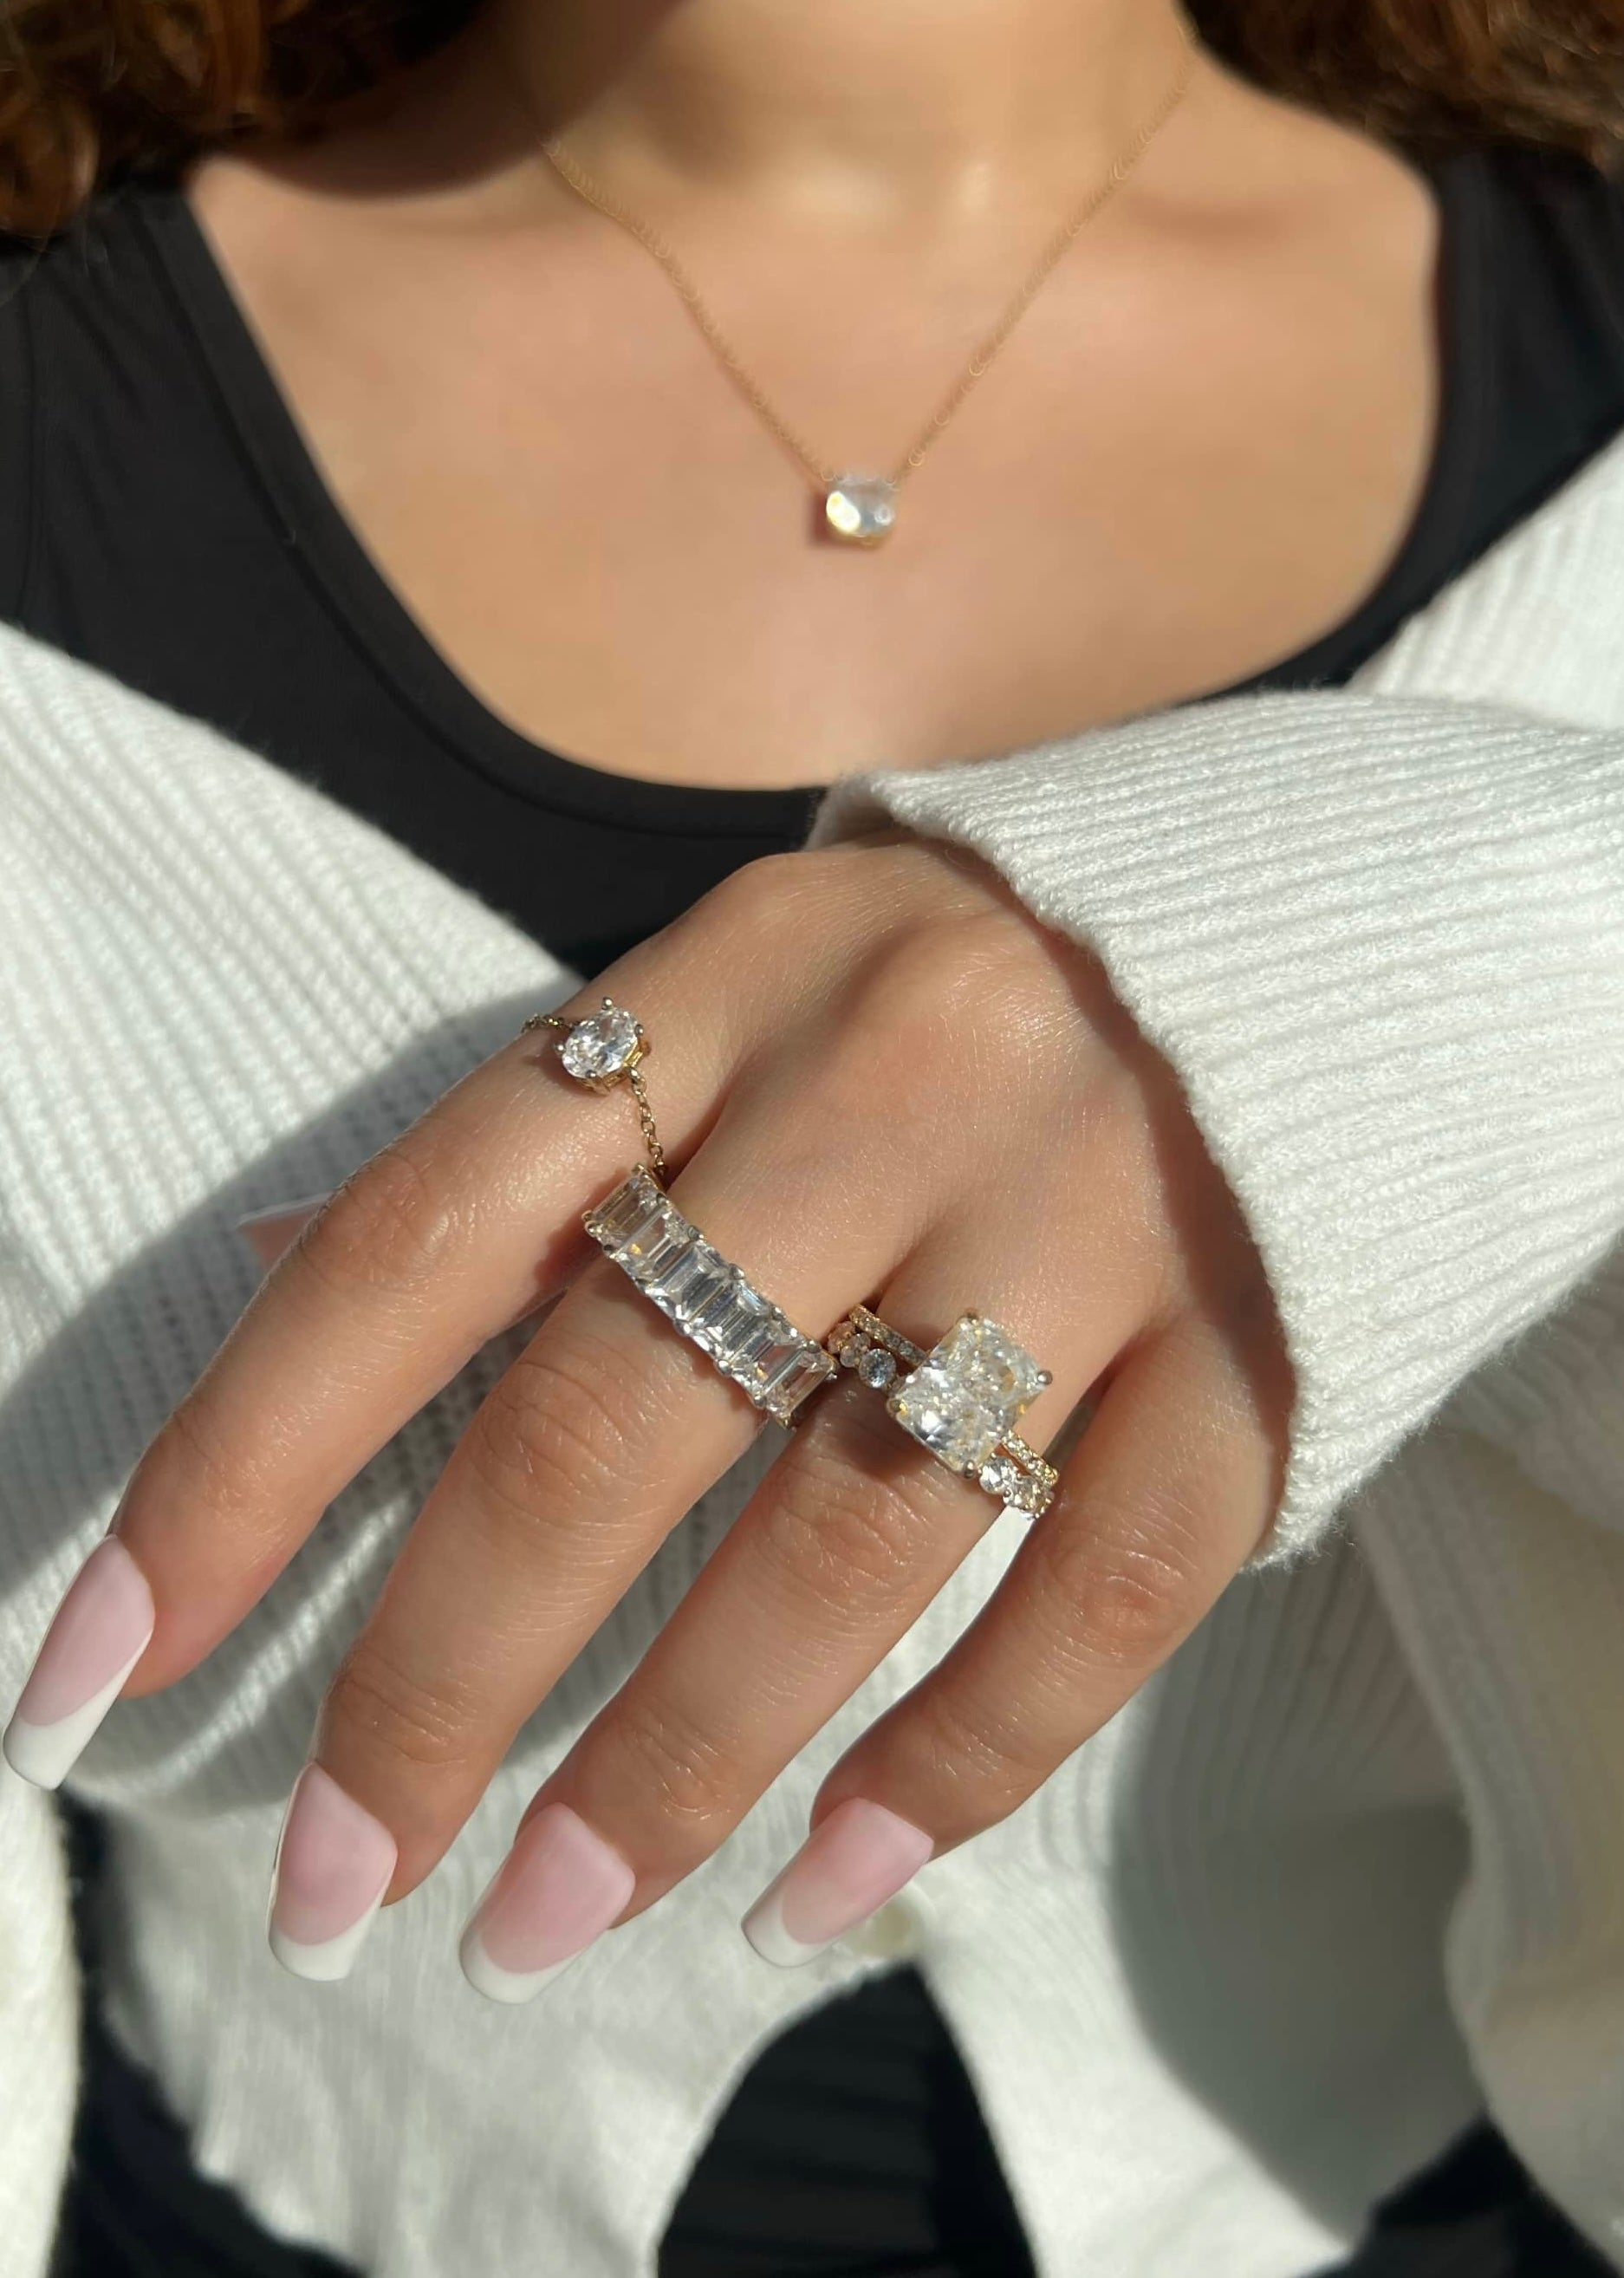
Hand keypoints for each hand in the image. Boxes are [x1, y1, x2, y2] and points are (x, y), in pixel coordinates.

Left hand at [10, 836, 1288, 1990]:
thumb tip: (265, 1293)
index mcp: (718, 989)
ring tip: (537, 1920)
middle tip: (332, 1880)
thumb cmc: (942, 984)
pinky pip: (1097, 1592)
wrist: (1297, 925)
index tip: (99, 1664)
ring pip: (844, 1541)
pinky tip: (822, 1884)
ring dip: (666, 1767)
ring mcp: (1084, 1221)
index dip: (239, 1464)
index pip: (419, 1240)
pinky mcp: (1248, 1347)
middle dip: (438, 1683)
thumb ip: (535, 1146)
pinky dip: (955, 1763)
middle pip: (608, 1423)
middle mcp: (890, 1090)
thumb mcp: (726, 997)